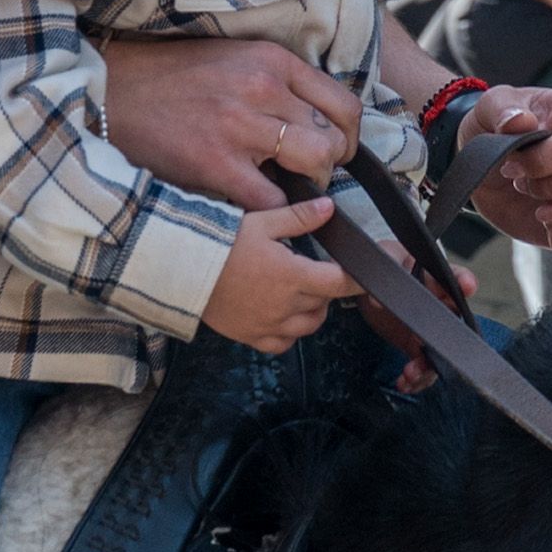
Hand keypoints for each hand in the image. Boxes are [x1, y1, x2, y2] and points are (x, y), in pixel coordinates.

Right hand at [96, 35, 360, 208]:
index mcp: (273, 60)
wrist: (111, 92)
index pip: (344, 103)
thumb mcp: (235, 61)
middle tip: (311, 172)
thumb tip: (318, 118)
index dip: (349, 135)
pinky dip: (273, 207)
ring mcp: (241, 126)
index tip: (339, 149)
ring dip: (310, 185)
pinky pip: (273, 198)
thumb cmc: (173, 79)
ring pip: (315, 166)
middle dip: (331, 163)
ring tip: (289, 186)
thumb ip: (279, 82)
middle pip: (335, 138)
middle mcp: (263, 88)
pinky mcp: (217, 163)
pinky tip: (257, 201)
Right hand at [202, 196, 357, 351]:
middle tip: (310, 269)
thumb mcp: (262, 222)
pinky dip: (290, 332)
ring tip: (298, 291)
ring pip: (309, 326)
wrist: (181, 270)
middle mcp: (286, 305)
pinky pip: (283, 344)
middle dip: (324, 287)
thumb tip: (329, 207)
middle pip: (324, 302)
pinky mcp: (252, 337)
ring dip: (312, 310)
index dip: (359, 279)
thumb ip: (299, 217)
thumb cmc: (220, 243)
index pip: (340, 283)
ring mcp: (269, 325)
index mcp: (293, 276)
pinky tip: (281, 315)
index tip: (369, 275)